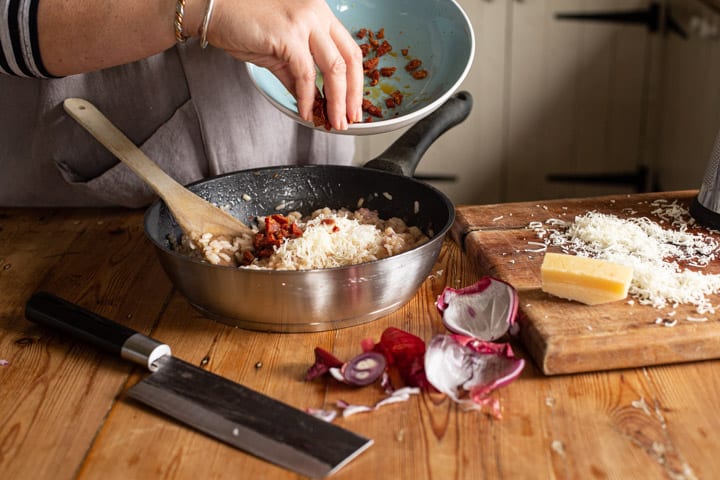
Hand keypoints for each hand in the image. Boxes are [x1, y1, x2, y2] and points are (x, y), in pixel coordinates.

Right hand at [208, 0, 363, 129]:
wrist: (212, 8)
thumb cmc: (241, 23)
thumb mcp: (279, 49)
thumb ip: (297, 74)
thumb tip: (311, 99)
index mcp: (319, 14)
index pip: (350, 50)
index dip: (356, 81)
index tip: (354, 105)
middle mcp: (317, 13)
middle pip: (349, 60)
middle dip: (352, 96)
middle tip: (349, 120)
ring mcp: (304, 21)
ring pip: (333, 68)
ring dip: (336, 102)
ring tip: (332, 122)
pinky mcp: (288, 34)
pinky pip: (305, 74)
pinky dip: (308, 98)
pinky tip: (306, 113)